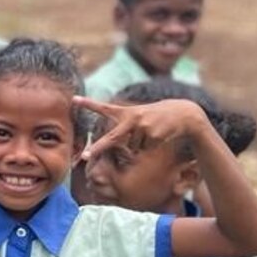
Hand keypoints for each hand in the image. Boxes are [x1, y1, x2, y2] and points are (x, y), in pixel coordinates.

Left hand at [74, 96, 208, 162]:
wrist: (182, 114)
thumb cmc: (155, 117)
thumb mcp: (138, 117)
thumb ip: (124, 128)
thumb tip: (117, 149)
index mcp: (125, 113)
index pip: (104, 108)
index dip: (88, 104)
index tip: (74, 99)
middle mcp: (132, 118)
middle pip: (112, 138)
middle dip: (98, 148)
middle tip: (85, 157)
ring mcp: (142, 127)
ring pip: (132, 148)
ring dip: (140, 145)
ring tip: (151, 132)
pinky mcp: (153, 135)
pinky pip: (145, 150)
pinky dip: (150, 146)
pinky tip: (159, 135)